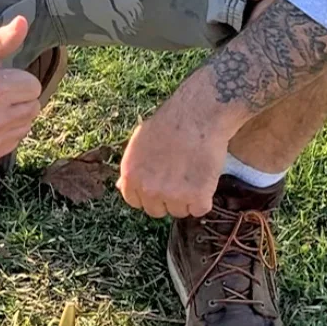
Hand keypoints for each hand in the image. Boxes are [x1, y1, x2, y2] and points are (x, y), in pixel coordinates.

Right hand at [0, 15, 41, 161]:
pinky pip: (15, 140)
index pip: (33, 86)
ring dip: (15, 116)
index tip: (1, 80)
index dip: (19, 81)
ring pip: (26, 124)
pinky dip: (7, 132)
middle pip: (34, 107)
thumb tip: (23, 21)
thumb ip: (3, 39)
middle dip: (19, 98)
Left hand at [117, 81, 231, 218]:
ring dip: (188, 199)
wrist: (198, 115)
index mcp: (131, 176)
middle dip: (167, 198)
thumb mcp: (139, 142)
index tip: (160, 185)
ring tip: (194, 173)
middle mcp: (148, 189)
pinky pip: (200, 209)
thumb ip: (132, 167)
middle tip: (180, 179)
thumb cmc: (170, 123)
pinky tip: (205, 178)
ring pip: (180, 211)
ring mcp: (173, 195)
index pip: (135, 201)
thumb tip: (121, 186)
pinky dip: (205, 198)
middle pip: (157, 210)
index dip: (149, 194)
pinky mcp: (197, 197)